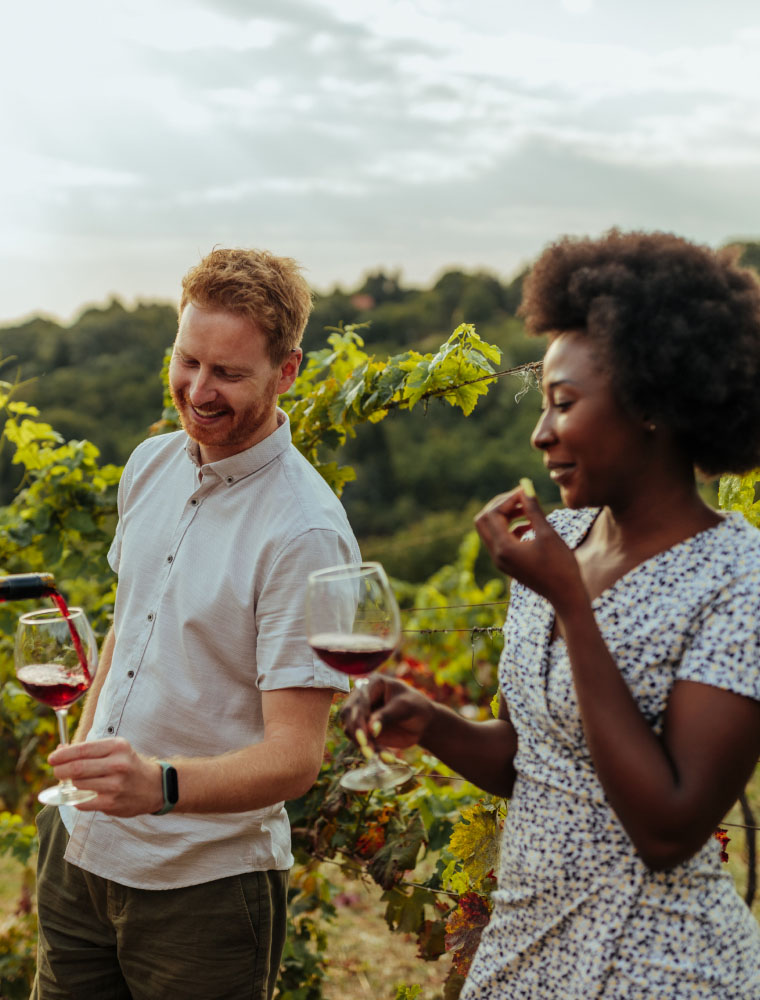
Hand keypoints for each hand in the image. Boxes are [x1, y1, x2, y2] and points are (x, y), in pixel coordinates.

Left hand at [48, 738, 163, 815]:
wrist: (155, 787)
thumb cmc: (129, 765)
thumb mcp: (115, 750)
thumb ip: (88, 750)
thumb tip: (60, 750)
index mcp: (117, 747)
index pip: (82, 750)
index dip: (62, 754)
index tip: (52, 758)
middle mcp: (118, 764)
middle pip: (77, 768)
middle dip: (60, 770)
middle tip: (57, 771)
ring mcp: (115, 785)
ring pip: (78, 785)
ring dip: (69, 784)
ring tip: (72, 782)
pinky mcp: (112, 803)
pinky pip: (82, 802)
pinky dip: (76, 798)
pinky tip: (80, 795)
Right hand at [340, 675, 435, 751]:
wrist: (423, 721)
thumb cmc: (416, 707)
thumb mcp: (405, 708)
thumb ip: (387, 716)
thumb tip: (370, 729)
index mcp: (373, 683)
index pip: (359, 701)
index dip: (359, 719)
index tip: (364, 737)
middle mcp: (362, 696)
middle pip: (348, 714)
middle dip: (357, 734)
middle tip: (368, 751)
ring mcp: (361, 713)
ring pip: (351, 730)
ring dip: (364, 745)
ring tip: (386, 756)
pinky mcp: (364, 729)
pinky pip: (360, 741)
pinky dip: (371, 750)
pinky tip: (386, 757)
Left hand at [474, 483, 582, 607]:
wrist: (566, 595)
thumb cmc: (561, 565)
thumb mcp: (547, 534)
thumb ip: (533, 509)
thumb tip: (525, 488)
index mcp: (504, 548)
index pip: (492, 514)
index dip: (508, 499)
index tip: (525, 491)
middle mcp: (497, 555)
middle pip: (484, 520)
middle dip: (500, 505)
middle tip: (521, 497)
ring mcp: (501, 560)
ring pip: (491, 529)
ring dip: (506, 515)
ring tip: (528, 507)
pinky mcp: (508, 563)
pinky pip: (501, 539)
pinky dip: (511, 527)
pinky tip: (531, 524)